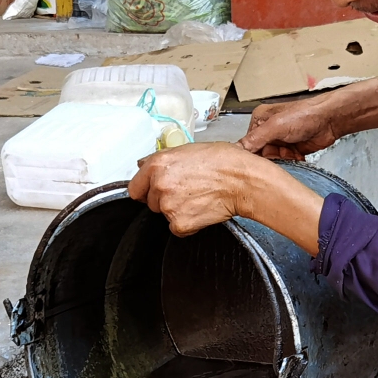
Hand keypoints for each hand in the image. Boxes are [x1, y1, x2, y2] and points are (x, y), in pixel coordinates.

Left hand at [128, 145, 256, 234]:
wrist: (242, 180)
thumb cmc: (223, 162)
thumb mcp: (188, 149)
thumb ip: (163, 160)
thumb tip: (144, 166)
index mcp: (157, 164)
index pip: (135, 187)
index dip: (146, 190)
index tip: (154, 191)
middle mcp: (159, 185)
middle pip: (151, 202)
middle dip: (164, 199)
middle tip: (187, 191)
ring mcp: (168, 206)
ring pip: (164, 215)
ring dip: (177, 210)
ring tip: (197, 197)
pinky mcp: (180, 223)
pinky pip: (177, 228)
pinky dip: (188, 223)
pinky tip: (201, 209)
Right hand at [240, 97, 339, 161]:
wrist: (330, 120)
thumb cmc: (305, 115)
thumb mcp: (276, 126)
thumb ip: (256, 139)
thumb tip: (238, 150)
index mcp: (260, 120)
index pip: (247, 143)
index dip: (251, 155)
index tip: (253, 166)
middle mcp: (268, 131)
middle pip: (260, 154)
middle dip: (269, 160)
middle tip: (275, 162)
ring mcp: (280, 141)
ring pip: (273, 160)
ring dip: (280, 163)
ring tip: (288, 158)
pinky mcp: (291, 150)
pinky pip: (285, 163)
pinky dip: (290, 164)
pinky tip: (295, 160)